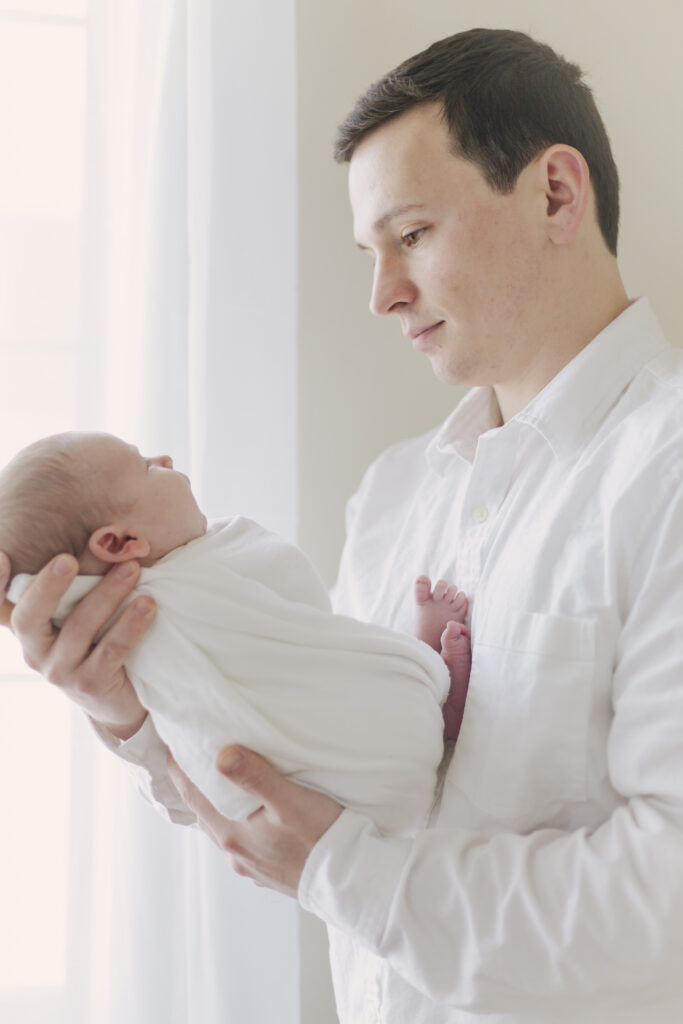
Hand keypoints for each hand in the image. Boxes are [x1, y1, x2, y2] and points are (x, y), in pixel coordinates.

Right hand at [0, 551, 154, 739]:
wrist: (120, 698)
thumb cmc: (99, 641)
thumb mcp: (80, 612)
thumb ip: (78, 583)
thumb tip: (103, 536)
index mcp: (30, 627)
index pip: (2, 604)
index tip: (0, 557)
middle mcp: (35, 650)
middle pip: (30, 617)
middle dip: (48, 585)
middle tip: (69, 558)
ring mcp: (60, 671)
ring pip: (78, 628)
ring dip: (107, 594)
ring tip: (132, 568)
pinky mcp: (90, 685)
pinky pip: (110, 650)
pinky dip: (130, 625)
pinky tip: (148, 605)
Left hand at [167, 745, 343, 896]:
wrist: (351, 882)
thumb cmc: (322, 838)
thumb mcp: (289, 800)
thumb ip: (255, 777)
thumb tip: (220, 755)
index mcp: (232, 834)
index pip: (192, 795)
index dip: (180, 768)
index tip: (172, 743)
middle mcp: (235, 852)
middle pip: (205, 811)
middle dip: (197, 783)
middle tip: (193, 753)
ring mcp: (250, 864)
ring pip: (223, 826)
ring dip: (218, 803)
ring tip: (220, 779)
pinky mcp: (268, 869)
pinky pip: (242, 838)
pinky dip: (237, 819)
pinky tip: (250, 813)